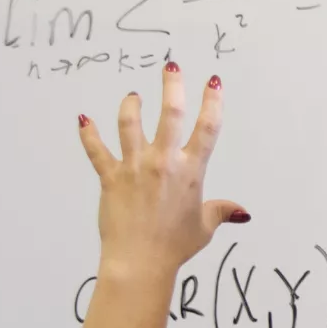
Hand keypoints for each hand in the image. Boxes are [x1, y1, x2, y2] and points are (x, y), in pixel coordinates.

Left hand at [78, 63, 247, 278]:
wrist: (140, 261)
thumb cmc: (175, 245)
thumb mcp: (204, 226)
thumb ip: (222, 211)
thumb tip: (242, 212)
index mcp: (191, 171)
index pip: (207, 128)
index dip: (213, 101)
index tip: (212, 82)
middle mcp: (164, 162)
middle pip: (169, 113)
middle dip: (172, 85)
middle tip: (171, 67)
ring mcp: (135, 167)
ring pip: (129, 123)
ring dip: (130, 105)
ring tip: (132, 96)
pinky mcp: (110, 177)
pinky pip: (96, 150)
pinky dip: (89, 134)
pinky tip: (84, 120)